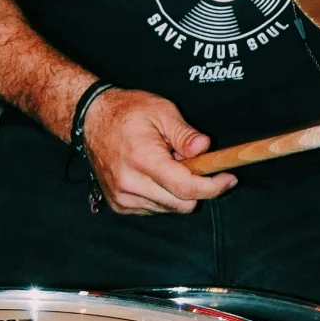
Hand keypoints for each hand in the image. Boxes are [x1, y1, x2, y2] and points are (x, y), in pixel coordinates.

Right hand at [82, 89, 236, 216]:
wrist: (90, 120)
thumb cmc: (127, 112)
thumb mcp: (161, 111)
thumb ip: (184, 133)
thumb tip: (205, 148)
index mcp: (143, 160)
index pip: (186, 188)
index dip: (213, 187)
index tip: (229, 178)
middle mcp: (130, 184)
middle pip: (181, 204)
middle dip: (195, 187)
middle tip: (190, 162)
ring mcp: (122, 198)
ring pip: (169, 209)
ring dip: (177, 191)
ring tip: (166, 164)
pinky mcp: (119, 205)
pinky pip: (154, 210)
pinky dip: (162, 196)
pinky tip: (153, 175)